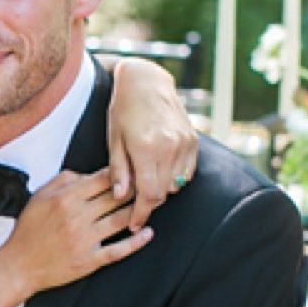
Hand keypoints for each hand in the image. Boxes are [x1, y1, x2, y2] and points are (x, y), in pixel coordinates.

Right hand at [2, 168, 152, 292]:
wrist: (19, 266)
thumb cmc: (29, 232)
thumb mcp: (40, 197)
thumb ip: (64, 180)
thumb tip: (88, 174)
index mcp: (66, 198)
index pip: (103, 179)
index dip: (122, 173)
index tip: (133, 170)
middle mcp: (77, 217)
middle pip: (116, 198)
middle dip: (134, 190)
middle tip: (148, 185)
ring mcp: (85, 239)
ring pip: (121, 220)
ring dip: (138, 212)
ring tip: (149, 205)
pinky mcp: (90, 260)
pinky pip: (119, 249)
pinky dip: (136, 242)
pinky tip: (147, 233)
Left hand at [108, 57, 199, 229]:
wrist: (147, 82)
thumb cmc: (124, 110)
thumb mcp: (114, 139)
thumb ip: (119, 170)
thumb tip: (121, 197)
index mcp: (146, 148)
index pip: (148, 194)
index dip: (140, 213)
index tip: (134, 224)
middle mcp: (170, 147)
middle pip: (163, 193)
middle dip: (149, 203)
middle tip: (135, 206)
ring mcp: (185, 143)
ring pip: (176, 184)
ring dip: (162, 190)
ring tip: (146, 183)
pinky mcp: (193, 140)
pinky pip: (188, 172)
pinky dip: (175, 178)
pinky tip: (161, 171)